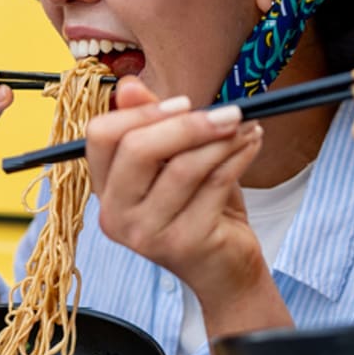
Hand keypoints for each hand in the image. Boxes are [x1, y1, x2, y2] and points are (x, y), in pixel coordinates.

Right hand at [85, 78, 265, 299]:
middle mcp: (116, 215)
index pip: (101, 136)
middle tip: (228, 112)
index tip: (184, 102)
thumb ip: (154, 125)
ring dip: (222, 139)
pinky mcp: (185, 243)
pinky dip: (239, 156)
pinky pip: (215, 184)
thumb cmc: (200, 211)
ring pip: (183, 166)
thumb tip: (127, 85)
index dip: (141, 112)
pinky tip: (252, 144)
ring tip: (246, 127)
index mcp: (106, 190)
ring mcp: (147, 233)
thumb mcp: (174, 162)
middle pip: (138, 148)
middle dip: (188, 123)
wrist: (226, 270)